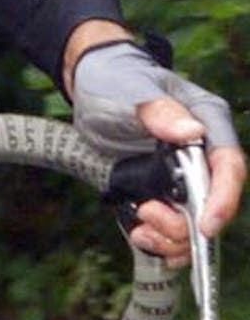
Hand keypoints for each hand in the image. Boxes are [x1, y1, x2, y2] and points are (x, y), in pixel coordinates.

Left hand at [72, 40, 243, 259]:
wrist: (90, 86)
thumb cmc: (116, 79)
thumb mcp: (131, 90)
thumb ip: (158, 111)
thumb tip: (191, 132)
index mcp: (208, 122)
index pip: (228, 165)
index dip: (223, 198)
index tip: (207, 224)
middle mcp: (202, 154)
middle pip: (213, 203)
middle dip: (187, 223)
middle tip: (149, 214)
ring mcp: (184, 176)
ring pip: (194, 222)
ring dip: (171, 235)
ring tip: (142, 226)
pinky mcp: (163, 190)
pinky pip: (173, 227)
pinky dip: (161, 239)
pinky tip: (141, 235)